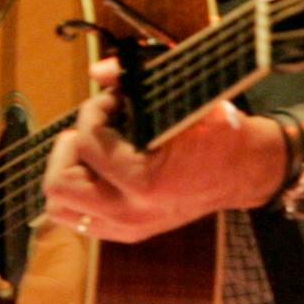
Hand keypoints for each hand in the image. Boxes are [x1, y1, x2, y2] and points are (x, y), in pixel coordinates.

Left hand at [41, 58, 286, 242]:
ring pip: (60, 206)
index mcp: (145, 183)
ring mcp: (127, 227)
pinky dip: (78, 191)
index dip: (95, 111)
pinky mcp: (126, 232)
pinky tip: (99, 169)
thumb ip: (137, 82)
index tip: (114, 101)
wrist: (245, 171)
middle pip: (59, 184)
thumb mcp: (184, 99)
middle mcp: (131, 213)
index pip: (89, 142)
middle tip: (92, 130)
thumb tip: (98, 72)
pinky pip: (77, 217)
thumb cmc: (217, 133)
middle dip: (68, 149)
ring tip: (92, 152)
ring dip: (67, 172)